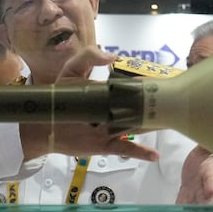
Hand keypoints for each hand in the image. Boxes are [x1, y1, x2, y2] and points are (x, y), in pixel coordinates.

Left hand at [18, 44, 158, 161]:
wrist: (43, 124)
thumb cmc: (59, 96)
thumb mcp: (71, 70)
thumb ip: (89, 57)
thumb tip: (113, 56)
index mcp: (110, 93)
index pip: (132, 88)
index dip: (146, 85)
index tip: (161, 83)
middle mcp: (114, 111)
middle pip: (138, 108)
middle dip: (153, 106)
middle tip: (170, 102)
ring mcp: (112, 129)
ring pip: (136, 127)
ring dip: (151, 126)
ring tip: (168, 123)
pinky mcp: (106, 145)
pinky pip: (126, 149)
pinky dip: (141, 153)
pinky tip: (154, 155)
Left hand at [174, 147, 212, 211]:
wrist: (202, 154)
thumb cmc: (209, 162)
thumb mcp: (211, 172)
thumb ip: (212, 184)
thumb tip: (210, 196)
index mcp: (211, 194)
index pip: (205, 208)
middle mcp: (203, 196)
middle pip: (196, 211)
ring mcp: (194, 193)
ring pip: (188, 208)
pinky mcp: (187, 189)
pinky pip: (182, 200)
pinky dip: (179, 206)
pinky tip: (175, 211)